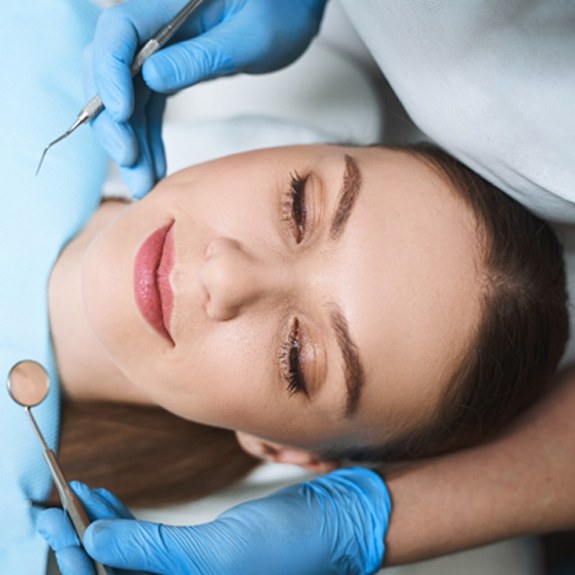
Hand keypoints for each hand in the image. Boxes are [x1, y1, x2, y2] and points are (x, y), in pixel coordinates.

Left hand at [38, 468, 390, 574]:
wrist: (338, 519)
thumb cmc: (291, 545)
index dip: (74, 559)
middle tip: (49, 508)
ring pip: (130, 554)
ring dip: (99, 525)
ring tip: (75, 497)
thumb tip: (95, 541)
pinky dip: (126, 518)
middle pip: (116, 572)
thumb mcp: (218, 552)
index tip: (47, 524)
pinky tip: (108, 501)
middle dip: (78, 541)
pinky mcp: (202, 547)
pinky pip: (151, 539)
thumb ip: (153, 552)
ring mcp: (194, 571)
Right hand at [87, 0, 328, 197]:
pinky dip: (148, 138)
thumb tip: (152, 76)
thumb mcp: (250, 36)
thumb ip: (202, 56)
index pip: (119, 30)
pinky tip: (153, 167)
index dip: (110, 72)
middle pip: (111, 69)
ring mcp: (159, 51)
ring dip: (130, 141)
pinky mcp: (169, 71)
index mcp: (168, 2)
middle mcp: (155, 24)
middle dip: (113, 119)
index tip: (121, 113)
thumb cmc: (279, 11)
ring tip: (143, 183)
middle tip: (130, 160)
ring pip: (127, 97)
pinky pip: (148, 107)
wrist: (291, 10)